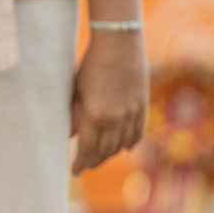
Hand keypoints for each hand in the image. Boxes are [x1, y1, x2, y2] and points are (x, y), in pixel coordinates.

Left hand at [71, 30, 147, 172]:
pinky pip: (137, 132)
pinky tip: (123, 148)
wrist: (118, 42)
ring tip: (100, 158)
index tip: (75, 170)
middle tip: (86, 166)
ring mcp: (131, 113)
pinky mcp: (143, 105)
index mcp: (93, 115)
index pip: (86, 149)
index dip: (80, 162)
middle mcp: (114, 118)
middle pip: (104, 151)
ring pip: (121, 145)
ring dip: (110, 154)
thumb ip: (74, 116)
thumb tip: (71, 137)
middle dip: (94, 161)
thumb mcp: (75, 91)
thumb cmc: (89, 64)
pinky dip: (129, 143)